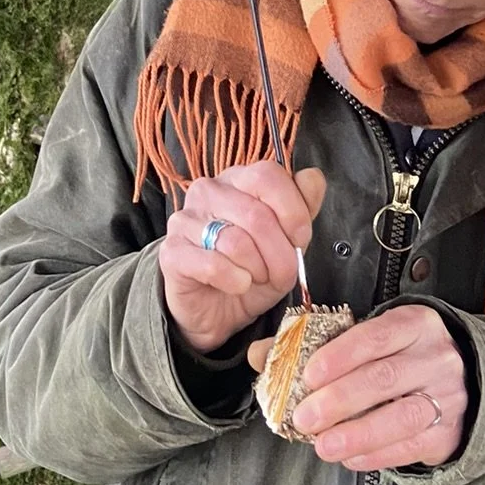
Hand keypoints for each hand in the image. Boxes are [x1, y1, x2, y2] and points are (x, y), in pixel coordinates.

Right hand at [161, 163, 325, 353]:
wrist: (216, 309)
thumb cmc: (252, 269)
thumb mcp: (285, 241)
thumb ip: (302, 208)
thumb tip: (312, 177)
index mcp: (237, 179)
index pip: (267, 175)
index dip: (292, 211)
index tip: (300, 239)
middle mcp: (208, 191)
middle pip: (256, 214)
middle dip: (280, 253)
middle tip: (282, 273)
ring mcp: (185, 220)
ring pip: (236, 242)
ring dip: (258, 270)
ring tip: (258, 278)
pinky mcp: (172, 252)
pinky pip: (213, 264)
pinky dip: (235, 280)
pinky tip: (239, 285)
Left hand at [249, 305, 467, 469]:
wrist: (464, 380)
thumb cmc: (403, 356)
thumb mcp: (369, 338)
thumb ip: (314, 344)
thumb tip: (261, 354)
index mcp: (413, 324)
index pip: (374, 336)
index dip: (339, 356)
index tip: (309, 376)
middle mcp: (434, 357)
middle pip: (383, 378)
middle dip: (338, 401)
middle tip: (304, 417)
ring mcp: (447, 396)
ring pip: (401, 416)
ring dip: (357, 433)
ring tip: (324, 445)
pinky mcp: (448, 431)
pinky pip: (411, 446)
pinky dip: (376, 454)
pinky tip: (350, 457)